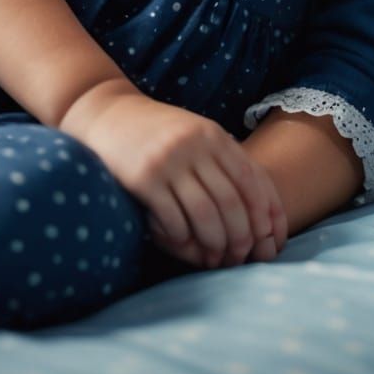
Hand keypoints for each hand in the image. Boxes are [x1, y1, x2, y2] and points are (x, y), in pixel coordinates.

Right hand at [60, 81, 287, 268]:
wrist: (108, 114)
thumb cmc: (160, 132)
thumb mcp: (197, 134)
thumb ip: (227, 160)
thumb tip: (264, 206)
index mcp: (213, 135)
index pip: (251, 180)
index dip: (263, 214)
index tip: (265, 240)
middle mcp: (194, 145)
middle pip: (230, 202)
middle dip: (240, 236)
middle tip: (239, 258)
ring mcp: (168, 161)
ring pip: (204, 214)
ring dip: (213, 242)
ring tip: (213, 258)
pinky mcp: (142, 178)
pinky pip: (172, 217)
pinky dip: (182, 237)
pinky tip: (182, 244)